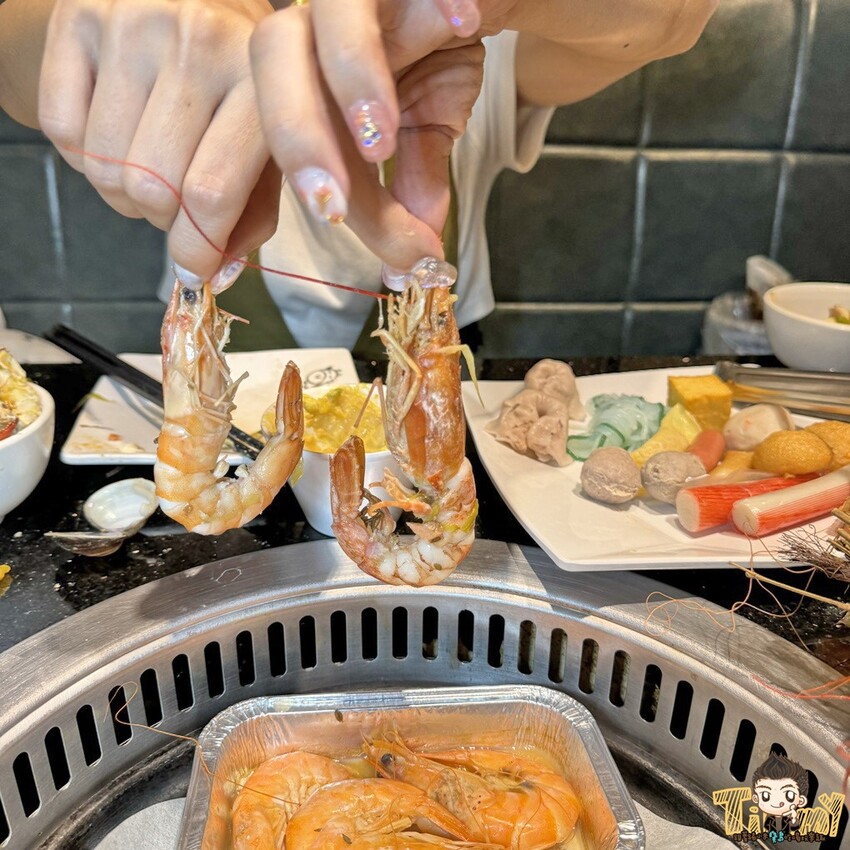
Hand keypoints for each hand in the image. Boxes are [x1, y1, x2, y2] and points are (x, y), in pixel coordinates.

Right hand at [38, 0, 280, 284]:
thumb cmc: (239, 85)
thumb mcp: (269, 142)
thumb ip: (253, 213)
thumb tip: (214, 274)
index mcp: (259, 82)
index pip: (211, 194)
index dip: (197, 251)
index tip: (194, 272)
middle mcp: (199, 43)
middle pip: (153, 190)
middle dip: (164, 220)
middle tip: (177, 204)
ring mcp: (134, 24)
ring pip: (105, 169)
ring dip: (125, 193)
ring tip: (150, 166)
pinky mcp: (79, 18)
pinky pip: (61, 131)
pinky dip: (85, 155)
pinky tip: (116, 133)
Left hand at [250, 0, 484, 274]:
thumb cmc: (440, 47)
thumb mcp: (425, 127)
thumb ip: (414, 183)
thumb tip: (414, 256)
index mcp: (304, 68)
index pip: (279, 130)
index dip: (300, 189)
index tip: (348, 251)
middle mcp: (319, 19)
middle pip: (273, 59)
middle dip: (297, 140)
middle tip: (331, 209)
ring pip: (328, 11)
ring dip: (352, 78)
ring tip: (383, 140)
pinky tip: (465, 23)